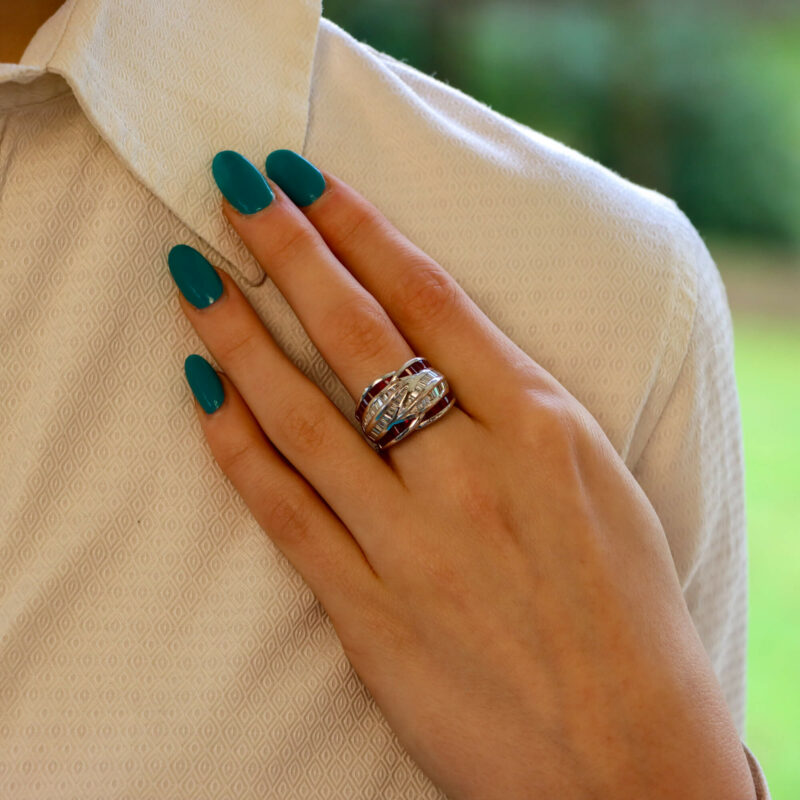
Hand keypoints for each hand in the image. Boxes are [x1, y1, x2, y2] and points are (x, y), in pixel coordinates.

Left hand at [167, 149, 754, 799]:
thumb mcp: (598, 480)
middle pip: (359, 336)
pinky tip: (201, 388)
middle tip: (236, 189)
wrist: (630, 756)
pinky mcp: (371, 612)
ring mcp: (414, 543)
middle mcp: (473, 473)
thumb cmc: (629, 614)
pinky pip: (285, 510)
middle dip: (290, 251)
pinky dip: (236, 444)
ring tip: (193, 275)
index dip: (360, 231)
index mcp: (544, 427)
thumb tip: (444, 352)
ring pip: (304, 414)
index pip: (432, 299)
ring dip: (240, 335)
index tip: (309, 184)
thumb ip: (521, 413)